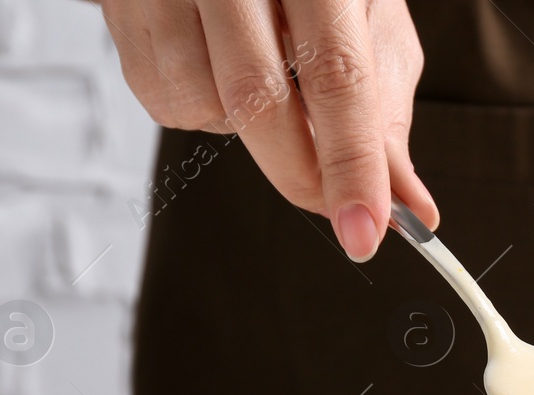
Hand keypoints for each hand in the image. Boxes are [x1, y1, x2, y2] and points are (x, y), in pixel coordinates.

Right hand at [100, 0, 438, 259]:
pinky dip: (201, 109)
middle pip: (258, 99)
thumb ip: (385, 113)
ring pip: (204, 105)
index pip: (336, 75)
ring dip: (246, 132)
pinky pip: (162, 98)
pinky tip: (219, 66)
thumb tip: (412, 207)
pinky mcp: (121, 4)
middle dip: (301, 174)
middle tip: (339, 210)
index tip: (364, 233)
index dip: (351, 163)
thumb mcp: (366, 20)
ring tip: (267, 79)